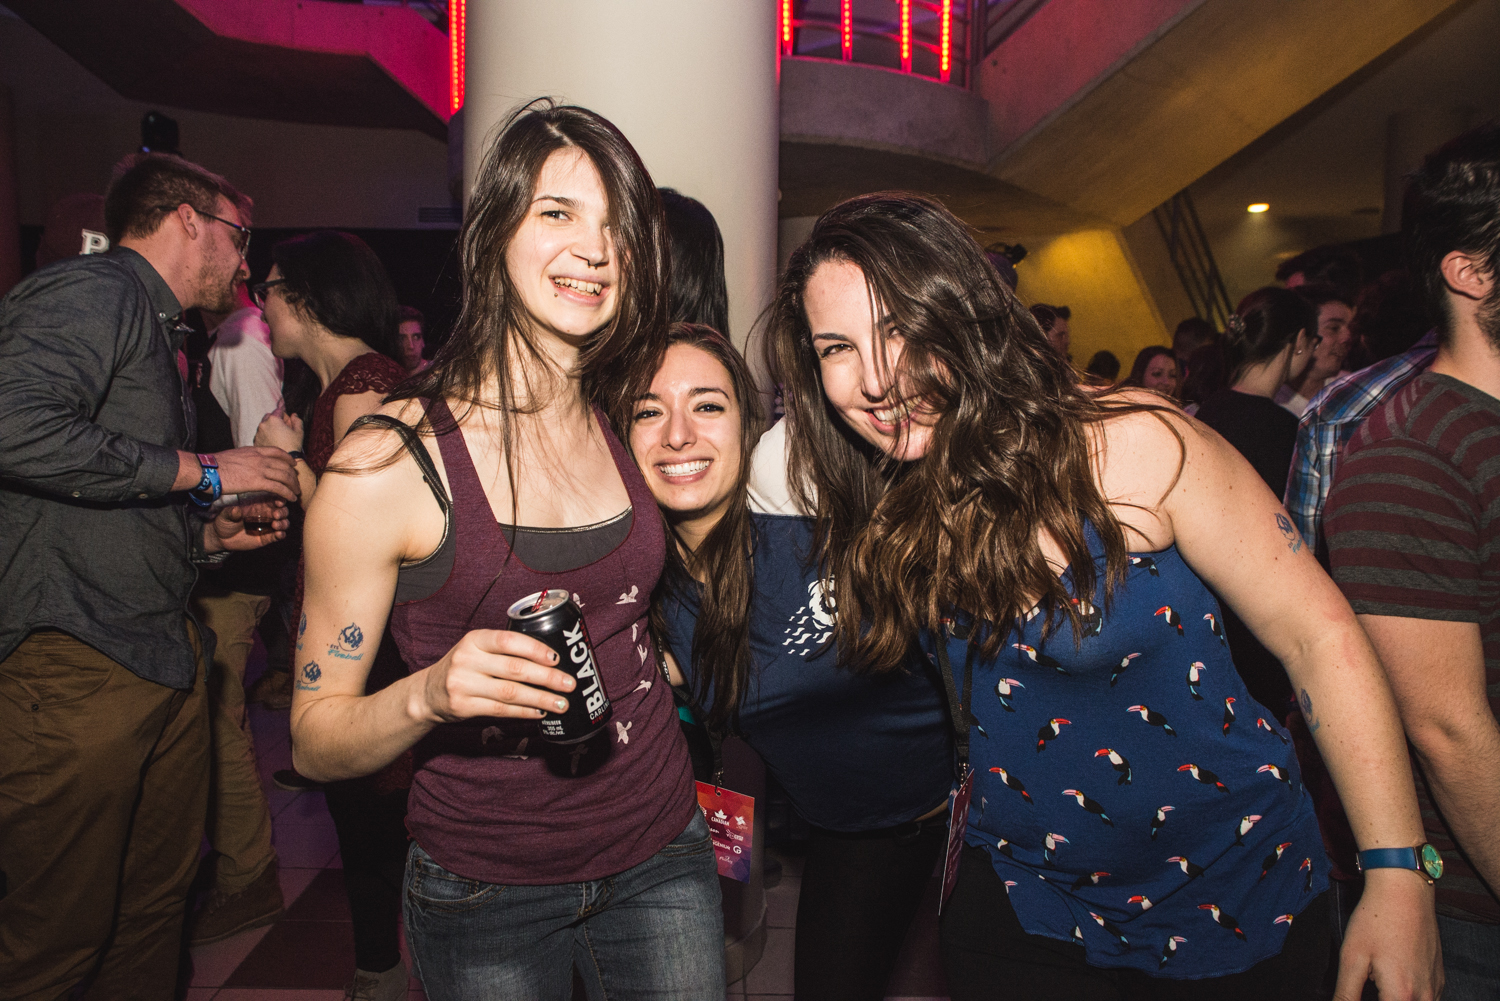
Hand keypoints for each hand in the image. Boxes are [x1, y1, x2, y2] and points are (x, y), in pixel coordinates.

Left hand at [204, 501, 290, 552]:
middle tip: (276, 515)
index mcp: (259, 505)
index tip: (278, 502)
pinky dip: (281, 534)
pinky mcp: (266, 537)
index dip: (280, 499)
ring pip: (284, 522)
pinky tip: (278, 534)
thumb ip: (231, 512)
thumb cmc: (225, 521)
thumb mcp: (225, 515)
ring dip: (284, 523)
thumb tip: (236, 510)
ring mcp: (267, 526)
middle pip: (283, 510)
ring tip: (275, 525)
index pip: (274, 499)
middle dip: (283, 512)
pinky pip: (278, 535)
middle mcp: (266, 514)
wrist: (221, 538)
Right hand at [215, 446, 299, 501]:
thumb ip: (246, 458)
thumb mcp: (234, 455)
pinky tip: (290, 498)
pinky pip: (279, 488)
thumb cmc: (215, 465)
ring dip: (293, 485)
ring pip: (285, 476)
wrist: (207, 470)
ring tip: (296, 492)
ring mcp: (260, 469)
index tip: (293, 465)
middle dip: (293, 475)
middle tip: (296, 483)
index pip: (277, 451)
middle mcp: (260, 458)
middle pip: (284, 465)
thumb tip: (248, 464)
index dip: (288, 459)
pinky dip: (287, 493)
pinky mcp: (257, 482)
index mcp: (254, 450)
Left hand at [255, 409, 304, 452]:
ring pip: (264, 425)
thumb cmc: (293, 445)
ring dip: (269, 427)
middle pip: (269, 416)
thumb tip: (293, 415)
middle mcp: (263, 424)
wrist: (284, 461)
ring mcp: (258, 433)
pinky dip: (265, 435)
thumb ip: (297, 420)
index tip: (285, 412)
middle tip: (283, 427)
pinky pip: (260, 434)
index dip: (284, 412)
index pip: (279, 410)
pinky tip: (273, 441)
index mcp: (274, 419)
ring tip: (278, 436)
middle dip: (275, 419)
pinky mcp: (256, 441)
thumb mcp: (299, 431)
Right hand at [417, 629, 577, 723]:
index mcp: (474, 639)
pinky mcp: (463, 707)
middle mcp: (467, 660)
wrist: (428, 693)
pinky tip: (540, 712)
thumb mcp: (477, 649)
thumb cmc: (464, 667)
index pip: (508, 640)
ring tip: (561, 703)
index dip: (534, 649)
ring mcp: (463, 684)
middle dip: (547, 677)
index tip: (556, 658)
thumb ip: (505, 650)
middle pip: (514, 669)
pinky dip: (524, 712)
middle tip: (569, 684)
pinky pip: (500, 710)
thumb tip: (551, 659)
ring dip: (540, 699)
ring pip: (510, 692)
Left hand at [1335, 868, 1442, 1000]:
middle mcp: (1425, 997)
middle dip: (1381, 999)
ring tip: (1375, 982)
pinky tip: (1391, 979)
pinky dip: (1408, 996)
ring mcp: (1435, 987)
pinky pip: (1426, 999)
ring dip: (1394, 998)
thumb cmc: (1376, 920)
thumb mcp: (1351, 957)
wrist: (1404, 890)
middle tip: (1366, 983)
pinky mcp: (1438, 977)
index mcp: (1401, 996)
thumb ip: (1346, 993)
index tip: (1358, 990)